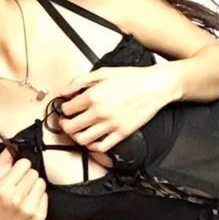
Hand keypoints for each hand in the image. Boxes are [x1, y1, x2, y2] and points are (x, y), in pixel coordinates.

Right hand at [0, 148, 47, 219]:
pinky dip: (38, 197)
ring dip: (34, 186)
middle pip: (34, 172)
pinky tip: (28, 204)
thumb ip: (1, 168)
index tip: (16, 172)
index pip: (24, 164)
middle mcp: (16, 198)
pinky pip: (45, 195)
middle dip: (26, 177)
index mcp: (2, 190)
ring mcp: (29, 208)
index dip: (19, 167)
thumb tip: (8, 150)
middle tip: (18, 186)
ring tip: (23, 195)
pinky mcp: (39, 215)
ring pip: (41, 182)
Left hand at [55, 65, 178, 153]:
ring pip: (82, 139)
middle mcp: (99, 112)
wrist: (155, 86)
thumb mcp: (103, 72)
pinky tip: (93, 139)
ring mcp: (110, 125)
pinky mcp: (121, 133)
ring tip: (78, 131)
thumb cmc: (132, 78)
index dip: (63, 109)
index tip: (65, 108)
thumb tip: (64, 91)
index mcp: (93, 96)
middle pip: (71, 127)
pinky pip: (101, 147)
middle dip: (65, 125)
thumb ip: (80, 81)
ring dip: (76, 136)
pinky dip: (92, 146)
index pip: (67, 109)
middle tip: (66, 121)